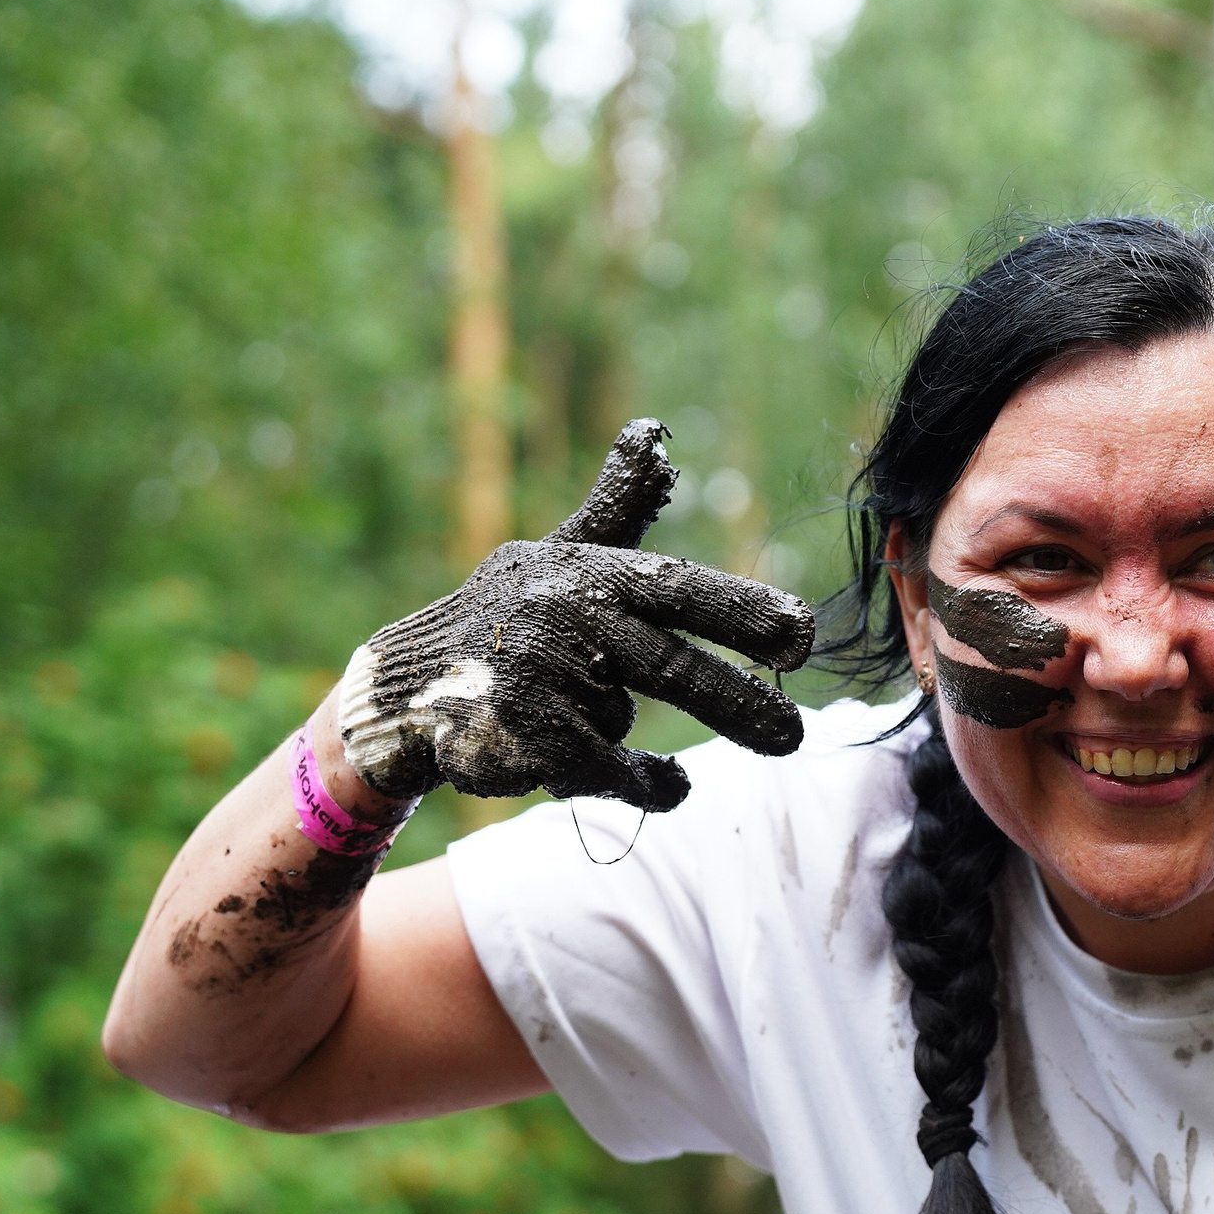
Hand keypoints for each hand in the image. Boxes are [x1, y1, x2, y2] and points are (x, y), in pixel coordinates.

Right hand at [339, 420, 813, 811]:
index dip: (743, 611)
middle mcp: (565, 617)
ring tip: (751, 744)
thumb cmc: (509, 614)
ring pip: (628, 720)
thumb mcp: (563, 554)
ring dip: (663, 732)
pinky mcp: (525, 736)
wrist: (408, 684)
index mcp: (589, 572)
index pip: (678, 587)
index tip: (804, 634)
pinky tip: (667, 781)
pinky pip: (609, 772)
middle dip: (737, 701)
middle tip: (797, 734)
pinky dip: (642, 782)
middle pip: (668, 666)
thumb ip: (619, 506)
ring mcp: (542, 678)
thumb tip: (653, 431)